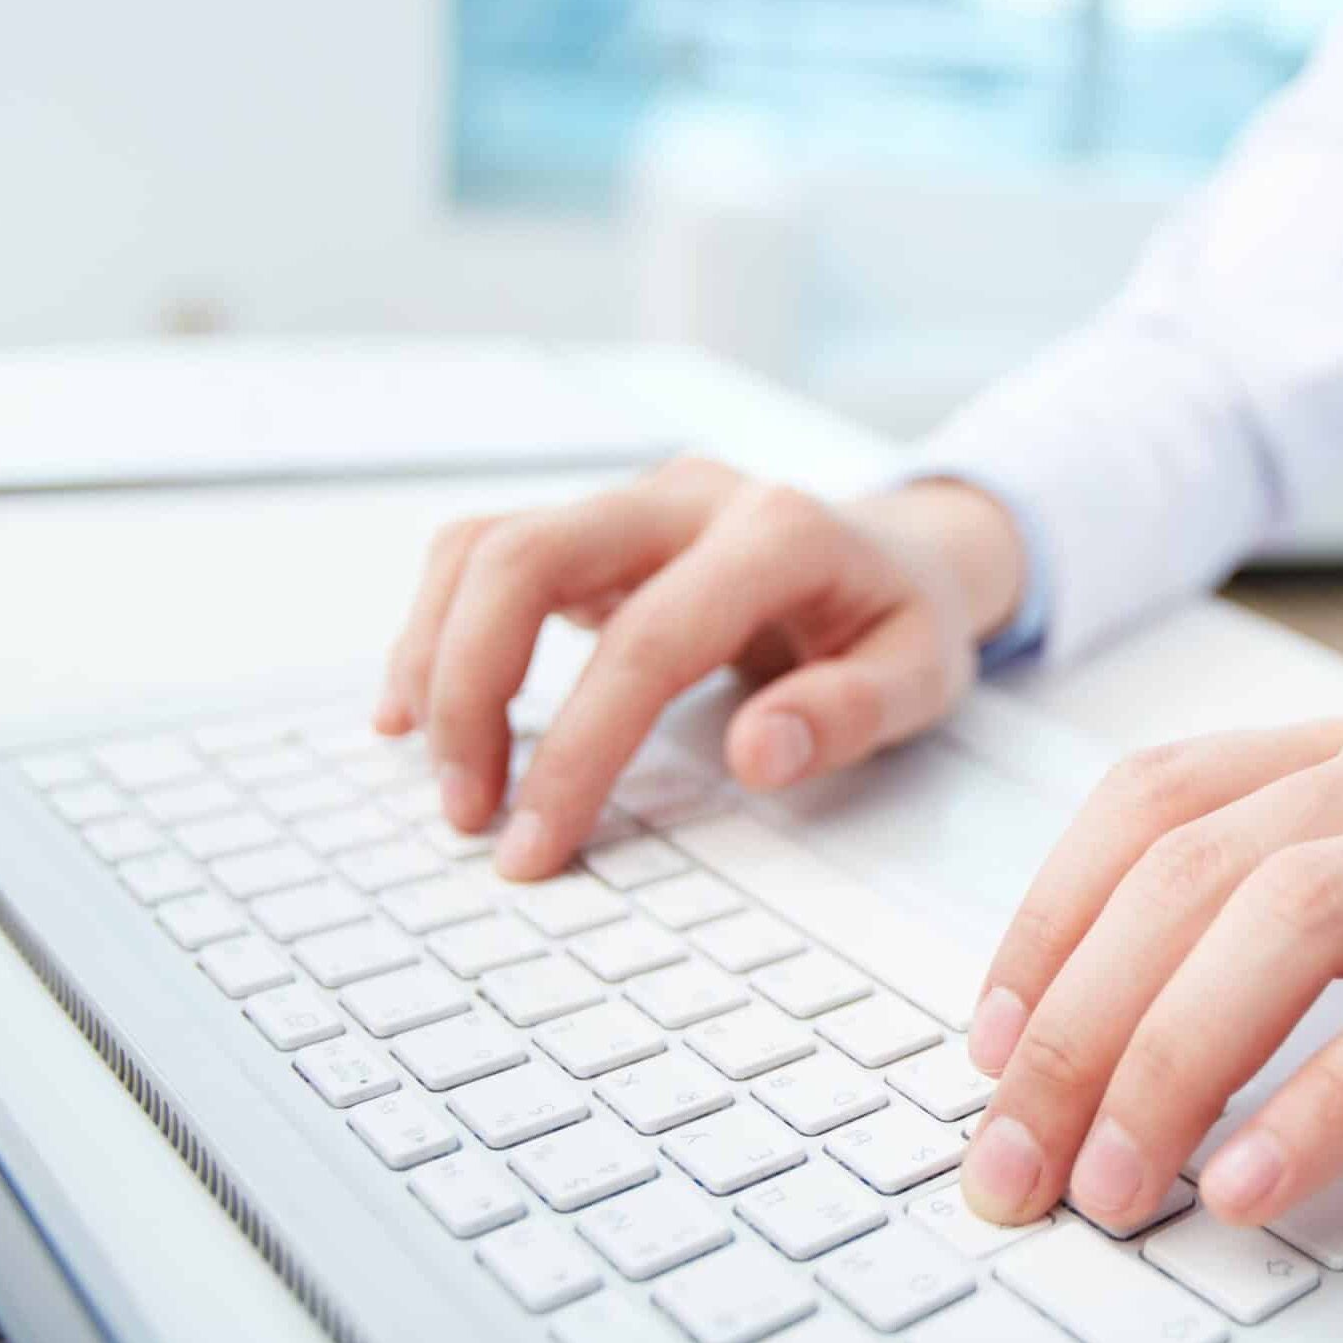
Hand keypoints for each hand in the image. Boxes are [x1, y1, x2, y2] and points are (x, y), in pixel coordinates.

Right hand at [376, 457, 1028, 878]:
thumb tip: (757, 755)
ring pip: (485, 547)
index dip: (579, 748)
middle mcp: (690, 497)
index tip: (534, 845)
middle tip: (468, 815)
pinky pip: (482, 556)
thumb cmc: (903, 622)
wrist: (902, 552)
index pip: (647, 641)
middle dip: (471, 691)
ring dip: (436, 662)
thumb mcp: (922, 676)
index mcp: (779, 532)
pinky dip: (435, 630)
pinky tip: (420, 715)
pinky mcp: (594, 528)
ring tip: (446, 781)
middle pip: (527, 558)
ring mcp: (632, 503)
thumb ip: (849, 714)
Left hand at [954, 719, 1342, 1229]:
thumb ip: (1288, 909)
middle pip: (1193, 871)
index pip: (1151, 800)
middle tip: (1014, 1157)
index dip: (1045, 918)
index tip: (987, 1042)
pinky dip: (1329, 1102)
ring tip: (1114, 1183)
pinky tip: (1257, 1180)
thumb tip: (1113, 1030)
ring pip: (1292, 921)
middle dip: (1076, 1025)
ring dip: (1172, 1059)